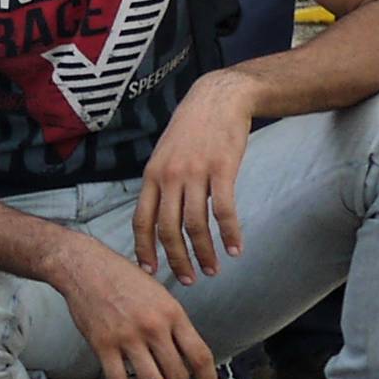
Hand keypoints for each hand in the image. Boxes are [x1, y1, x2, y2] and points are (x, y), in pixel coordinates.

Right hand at [52, 233, 216, 378]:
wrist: (85, 266)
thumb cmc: (122, 278)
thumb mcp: (159, 294)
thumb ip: (173, 322)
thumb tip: (185, 353)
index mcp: (172, 313)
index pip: (200, 355)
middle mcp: (153, 326)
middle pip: (178, 374)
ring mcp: (127, 337)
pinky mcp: (103, 345)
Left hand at [131, 69, 251, 283]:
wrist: (218, 98)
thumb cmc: (192, 130)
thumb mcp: (165, 154)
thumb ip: (162, 184)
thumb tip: (160, 217)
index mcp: (151, 175)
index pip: (141, 220)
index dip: (144, 249)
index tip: (150, 271)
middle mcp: (168, 176)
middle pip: (167, 229)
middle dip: (176, 260)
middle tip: (188, 280)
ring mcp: (194, 173)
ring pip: (195, 225)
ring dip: (204, 252)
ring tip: (213, 270)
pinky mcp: (221, 169)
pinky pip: (224, 211)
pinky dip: (230, 234)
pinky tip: (237, 249)